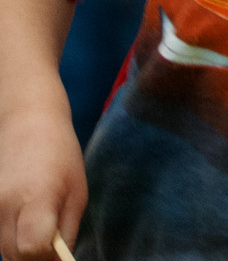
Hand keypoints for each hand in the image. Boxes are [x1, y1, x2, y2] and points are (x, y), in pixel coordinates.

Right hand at [0, 94, 83, 260]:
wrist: (27, 122)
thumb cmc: (60, 155)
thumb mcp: (77, 193)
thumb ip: (66, 231)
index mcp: (35, 199)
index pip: (32, 249)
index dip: (47, 258)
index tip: (60, 254)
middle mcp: (5, 206)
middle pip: (15, 256)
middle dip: (36, 259)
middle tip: (54, 248)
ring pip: (4, 249)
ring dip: (23, 250)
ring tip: (42, 228)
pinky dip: (12, 238)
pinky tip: (27, 220)